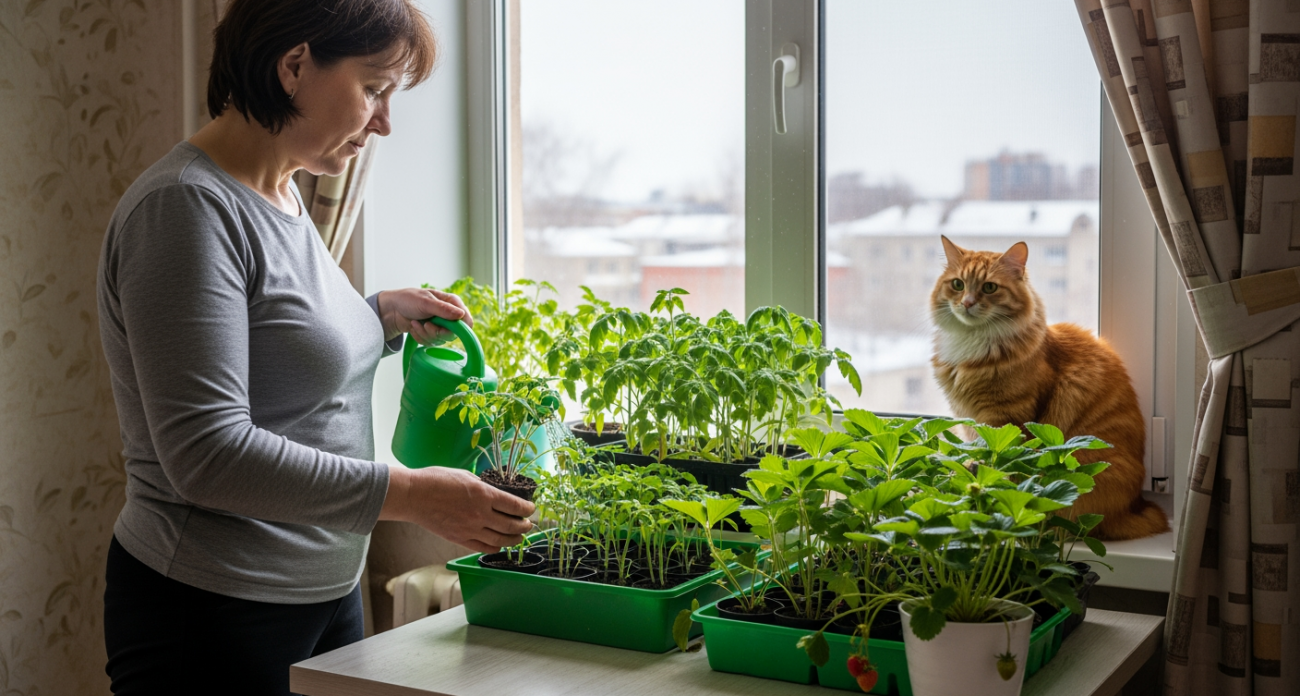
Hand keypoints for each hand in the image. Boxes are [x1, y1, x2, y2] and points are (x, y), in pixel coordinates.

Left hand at [376, 287, 472, 343]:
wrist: (391, 310)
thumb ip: (443, 309)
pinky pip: (431, 343)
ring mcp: (440, 325)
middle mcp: (448, 315)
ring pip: (441, 339)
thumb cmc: (408, 300)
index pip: (466, 318)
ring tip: (415, 323)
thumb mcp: (425, 302)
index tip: (449, 329)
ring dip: (425, 333)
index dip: (461, 327)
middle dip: (437, 331)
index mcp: (451, 302)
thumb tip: (461, 315)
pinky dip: (420, 336)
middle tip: (426, 325)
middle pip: (453, 333)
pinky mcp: (431, 334)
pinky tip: (414, 327)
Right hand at [380, 465, 534, 553]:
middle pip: (512, 526)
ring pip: (501, 540)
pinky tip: (500, 545)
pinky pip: (484, 548)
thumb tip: (496, 493)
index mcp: (484, 495)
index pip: (515, 506)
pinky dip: (496, 548)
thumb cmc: (437, 480)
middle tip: (528, 524)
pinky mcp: (460, 539)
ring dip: (514, 539)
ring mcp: (470, 529)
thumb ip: (483, 487)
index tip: (531, 509)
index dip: (527, 510)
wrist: (414, 496)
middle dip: (524, 526)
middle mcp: (480, 514)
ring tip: (519, 536)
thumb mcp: (466, 475)